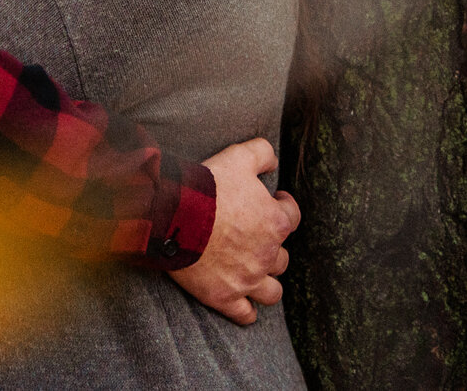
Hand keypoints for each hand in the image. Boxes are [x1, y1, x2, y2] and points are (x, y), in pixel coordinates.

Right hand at [166, 138, 301, 324]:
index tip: (274, 203)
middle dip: (271, 248)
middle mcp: (267, 254)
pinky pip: (245, 314)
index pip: (293, 217)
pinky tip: (242, 303)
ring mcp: (247, 279)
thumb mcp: (238, 156)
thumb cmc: (207, 186)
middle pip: (282, 258)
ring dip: (265, 282)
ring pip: (271, 291)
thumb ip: (262, 153)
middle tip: (254, 239)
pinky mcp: (225, 297)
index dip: (284, 208)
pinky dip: (247, 311)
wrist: (173, 215)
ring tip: (253, 273)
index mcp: (275, 222)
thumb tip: (273, 160)